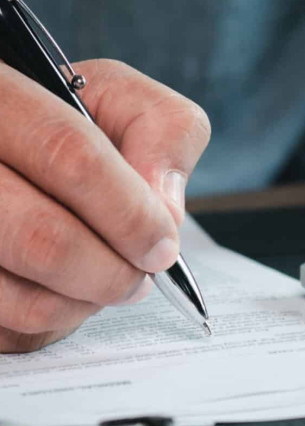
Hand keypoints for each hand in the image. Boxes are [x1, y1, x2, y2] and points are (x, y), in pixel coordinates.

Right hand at [0, 59, 210, 351]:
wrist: (21, 147)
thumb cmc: (79, 124)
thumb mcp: (130, 105)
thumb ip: (167, 133)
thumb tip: (165, 212)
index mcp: (3, 97)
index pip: (71, 156)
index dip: (130, 212)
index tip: (163, 247)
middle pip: (43, 237)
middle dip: (114, 270)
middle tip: (144, 273)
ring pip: (21, 295)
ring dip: (88, 300)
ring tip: (111, 277)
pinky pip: (9, 328)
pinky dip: (55, 319)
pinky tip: (69, 288)